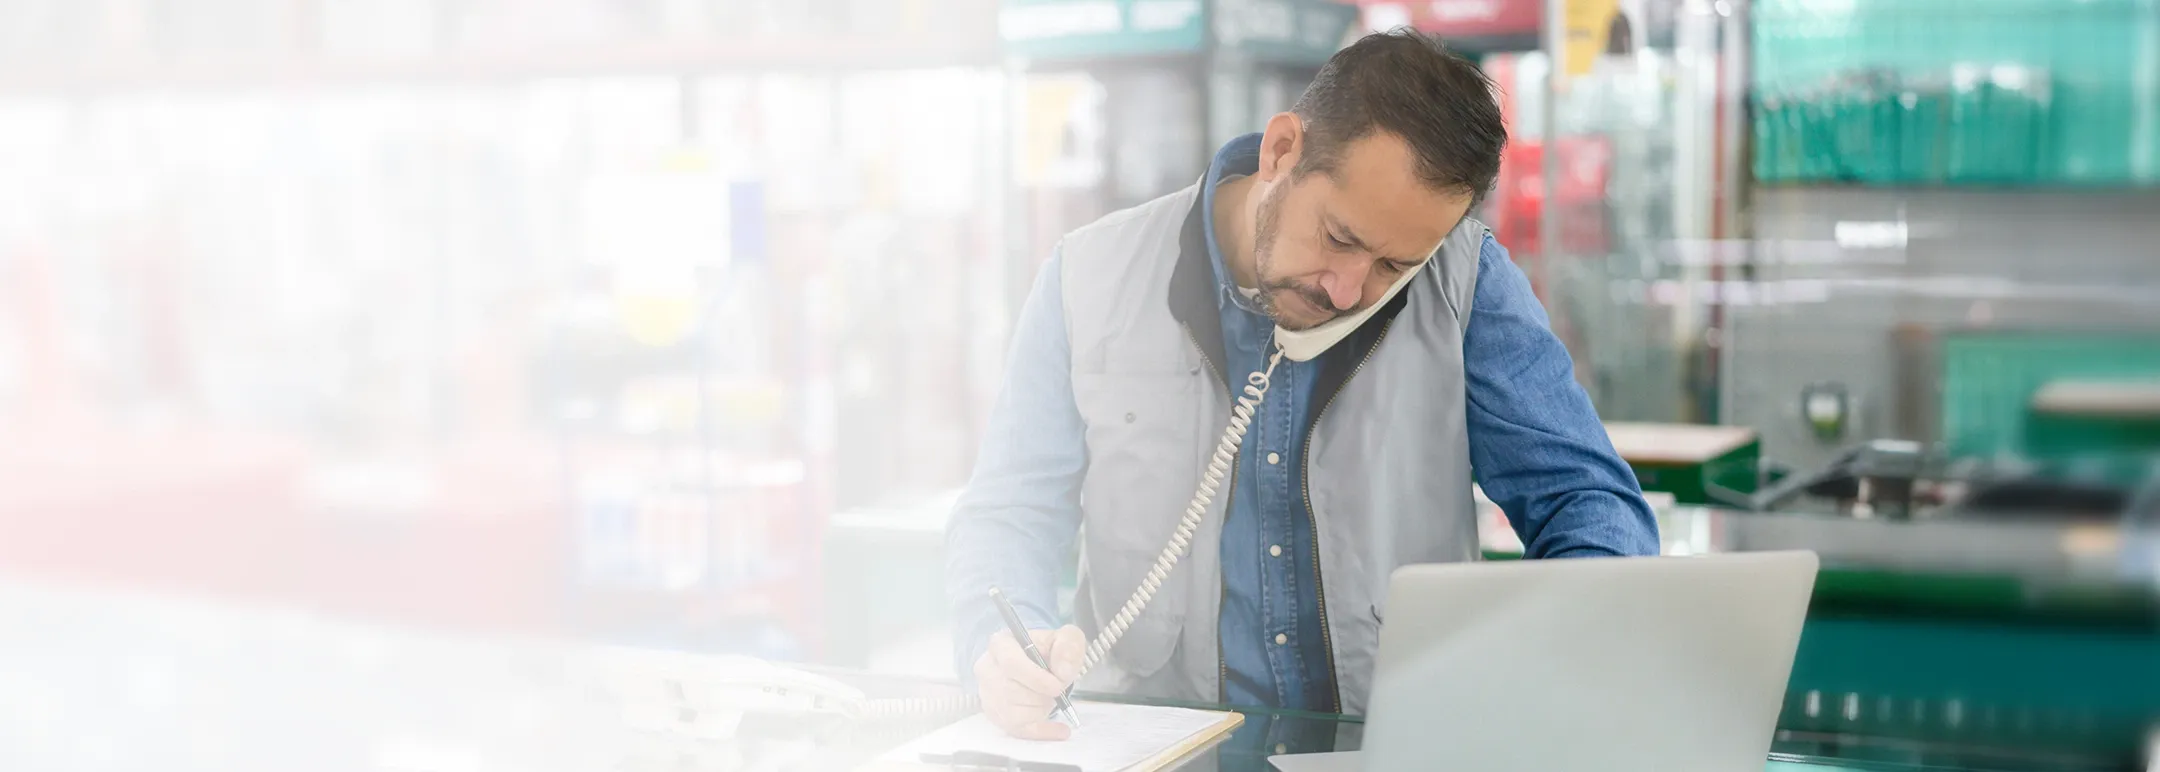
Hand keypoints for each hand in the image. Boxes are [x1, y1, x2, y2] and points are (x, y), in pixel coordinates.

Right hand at [973, 624, 1084, 739]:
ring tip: (1049, 697)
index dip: (1036, 678)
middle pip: (1014, 691)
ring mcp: (987, 694)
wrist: (1039, 664)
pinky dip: (1042, 731)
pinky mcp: (994, 714)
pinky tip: (1059, 729)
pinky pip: (1018, 730)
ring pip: (1015, 713)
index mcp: (1001, 644)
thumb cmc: (1049, 651)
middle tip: (1058, 691)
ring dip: (1041, 709)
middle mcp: (987, 668)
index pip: (1011, 663)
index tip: (1058, 686)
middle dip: (1043, 695)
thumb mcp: (1066, 638)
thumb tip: (1062, 670)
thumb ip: (1069, 646)